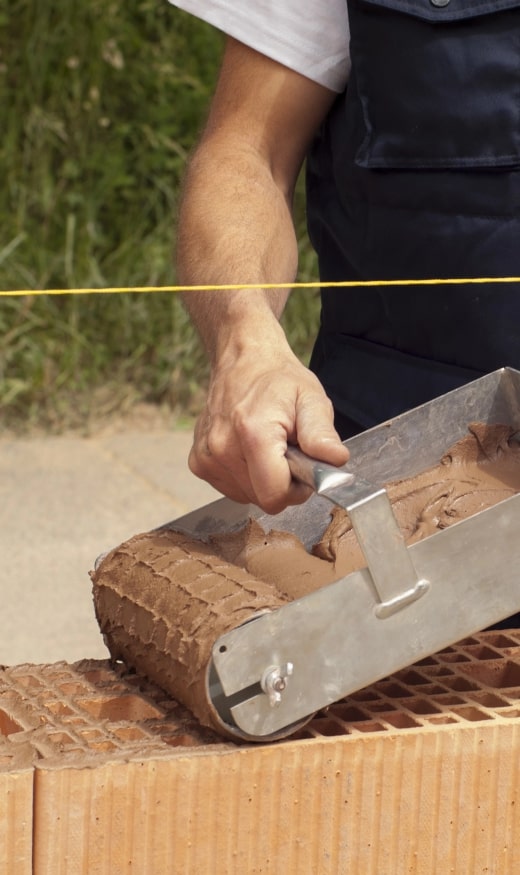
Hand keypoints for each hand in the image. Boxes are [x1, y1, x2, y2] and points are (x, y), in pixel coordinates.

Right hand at [188, 343, 349, 513]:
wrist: (242, 360)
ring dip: (261, 478)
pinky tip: (247, 449)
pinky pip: (231, 488)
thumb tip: (335, 460)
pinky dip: (244, 476)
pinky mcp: (198, 462)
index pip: (275, 496)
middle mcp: (222, 448)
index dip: (296, 489)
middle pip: (261, 498)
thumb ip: (322, 433)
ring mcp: (207, 457)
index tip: (301, 467)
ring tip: (267, 446)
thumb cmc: (278, 381)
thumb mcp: (311, 399)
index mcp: (253, 434)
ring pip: (246, 495)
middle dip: (280, 482)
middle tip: (286, 450)